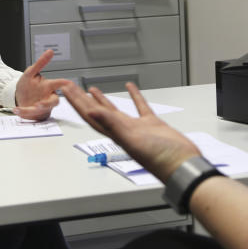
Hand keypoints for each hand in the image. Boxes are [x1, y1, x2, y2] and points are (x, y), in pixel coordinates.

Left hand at [13, 49, 70, 120]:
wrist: (18, 97)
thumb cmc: (27, 85)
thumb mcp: (30, 72)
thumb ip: (41, 63)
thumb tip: (50, 51)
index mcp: (48, 86)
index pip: (58, 84)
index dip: (64, 84)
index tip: (68, 83)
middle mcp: (47, 97)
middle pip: (54, 102)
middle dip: (47, 104)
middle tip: (39, 105)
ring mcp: (43, 107)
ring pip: (42, 111)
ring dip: (32, 111)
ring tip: (21, 108)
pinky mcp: (37, 115)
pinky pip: (33, 116)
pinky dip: (24, 113)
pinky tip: (17, 110)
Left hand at [59, 81, 199, 181]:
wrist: (182, 163)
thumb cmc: (159, 157)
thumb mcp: (131, 138)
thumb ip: (112, 124)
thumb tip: (91, 111)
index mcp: (114, 132)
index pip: (89, 114)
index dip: (76, 102)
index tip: (65, 89)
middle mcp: (121, 129)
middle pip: (96, 111)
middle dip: (82, 99)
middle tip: (70, 85)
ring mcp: (136, 127)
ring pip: (114, 109)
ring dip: (102, 99)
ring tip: (91, 89)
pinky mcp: (151, 124)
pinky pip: (139, 107)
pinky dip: (134, 96)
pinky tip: (130, 87)